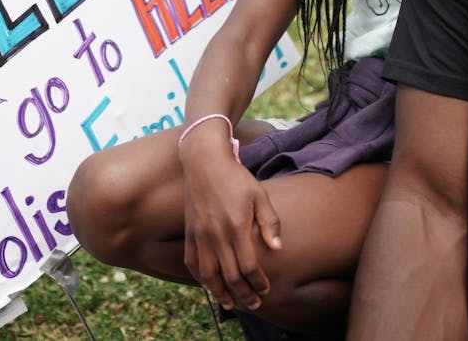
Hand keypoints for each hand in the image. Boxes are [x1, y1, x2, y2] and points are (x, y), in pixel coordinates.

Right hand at [180, 143, 282, 310]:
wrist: (204, 161)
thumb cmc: (236, 177)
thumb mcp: (259, 195)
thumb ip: (269, 223)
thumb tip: (277, 249)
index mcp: (236, 226)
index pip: (248, 266)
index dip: (258, 282)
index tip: (266, 290)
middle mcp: (216, 234)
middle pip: (229, 276)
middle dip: (243, 294)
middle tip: (254, 304)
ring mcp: (200, 234)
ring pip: (208, 275)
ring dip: (220, 293)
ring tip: (231, 303)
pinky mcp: (189, 232)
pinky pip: (191, 262)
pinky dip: (200, 278)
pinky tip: (210, 285)